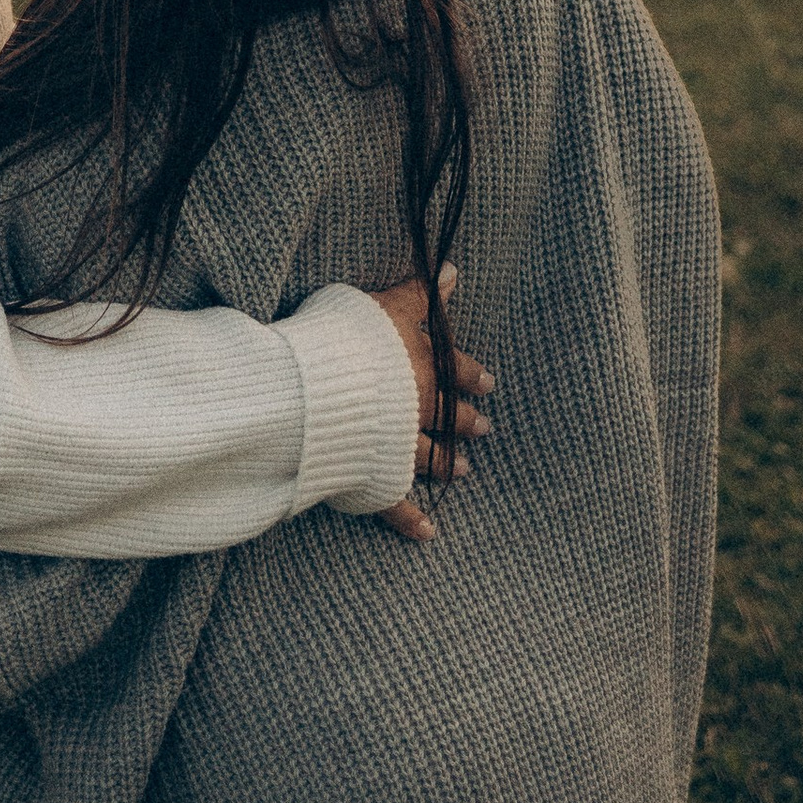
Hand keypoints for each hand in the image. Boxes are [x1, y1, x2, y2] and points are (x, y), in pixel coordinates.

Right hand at [369, 264, 492, 543]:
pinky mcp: (373, 474)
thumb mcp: (381, 303)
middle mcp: (412, 406)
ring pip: (428, 457)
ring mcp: (395, 444)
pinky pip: (393, 503)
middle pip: (446, 414)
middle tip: (485, 428)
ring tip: (463, 471)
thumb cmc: (342, 338)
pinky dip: (410, 520)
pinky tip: (428, 533)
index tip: (488, 383)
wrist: (313, 389)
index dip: (468, 373)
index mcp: (416, 364)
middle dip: (465, 421)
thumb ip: (418, 291)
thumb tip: (451, 269)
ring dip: (446, 465)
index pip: (450, 366)